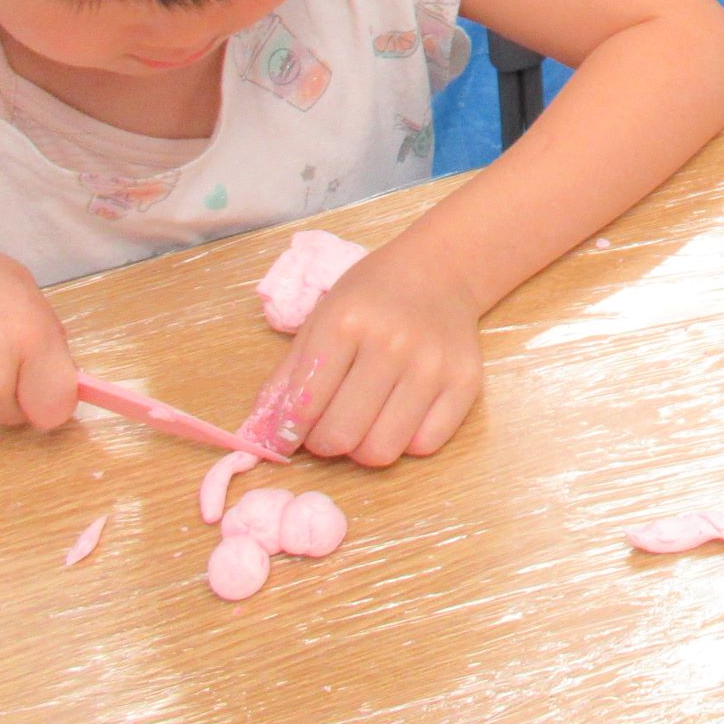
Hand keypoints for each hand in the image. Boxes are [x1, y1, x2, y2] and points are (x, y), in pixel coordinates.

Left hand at [253, 228, 483, 466]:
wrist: (439, 273)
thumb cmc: (371, 298)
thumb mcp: (319, 322)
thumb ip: (287, 380)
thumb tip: (258, 437)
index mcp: (346, 323)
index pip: (304, 405)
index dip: (288, 430)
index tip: (289, 434)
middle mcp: (392, 344)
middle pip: (341, 435)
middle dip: (324, 442)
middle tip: (327, 427)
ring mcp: (432, 366)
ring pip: (381, 451)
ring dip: (363, 448)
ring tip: (363, 423)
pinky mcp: (465, 383)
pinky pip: (424, 446)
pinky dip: (405, 442)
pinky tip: (399, 416)